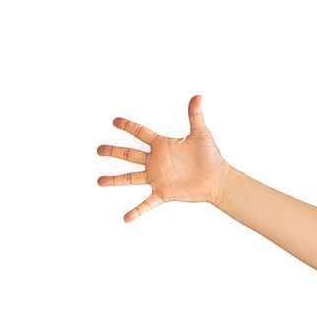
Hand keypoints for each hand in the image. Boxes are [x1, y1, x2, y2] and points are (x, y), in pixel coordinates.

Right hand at [97, 93, 226, 221]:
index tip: (115, 121)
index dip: (128, 127)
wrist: (217, 180)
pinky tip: (126, 219)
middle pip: (130, 155)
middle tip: (99, 149)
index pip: (141, 133)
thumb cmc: (210, 157)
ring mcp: (158, 178)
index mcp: (163, 145)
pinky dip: (137, 211)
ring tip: (100, 181)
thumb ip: (195, 116)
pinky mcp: (164, 193)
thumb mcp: (202, 134)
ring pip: (131, 178)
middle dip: (114, 151)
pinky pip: (147, 203)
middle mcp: (156, 161)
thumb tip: (198, 96)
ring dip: (115, 180)